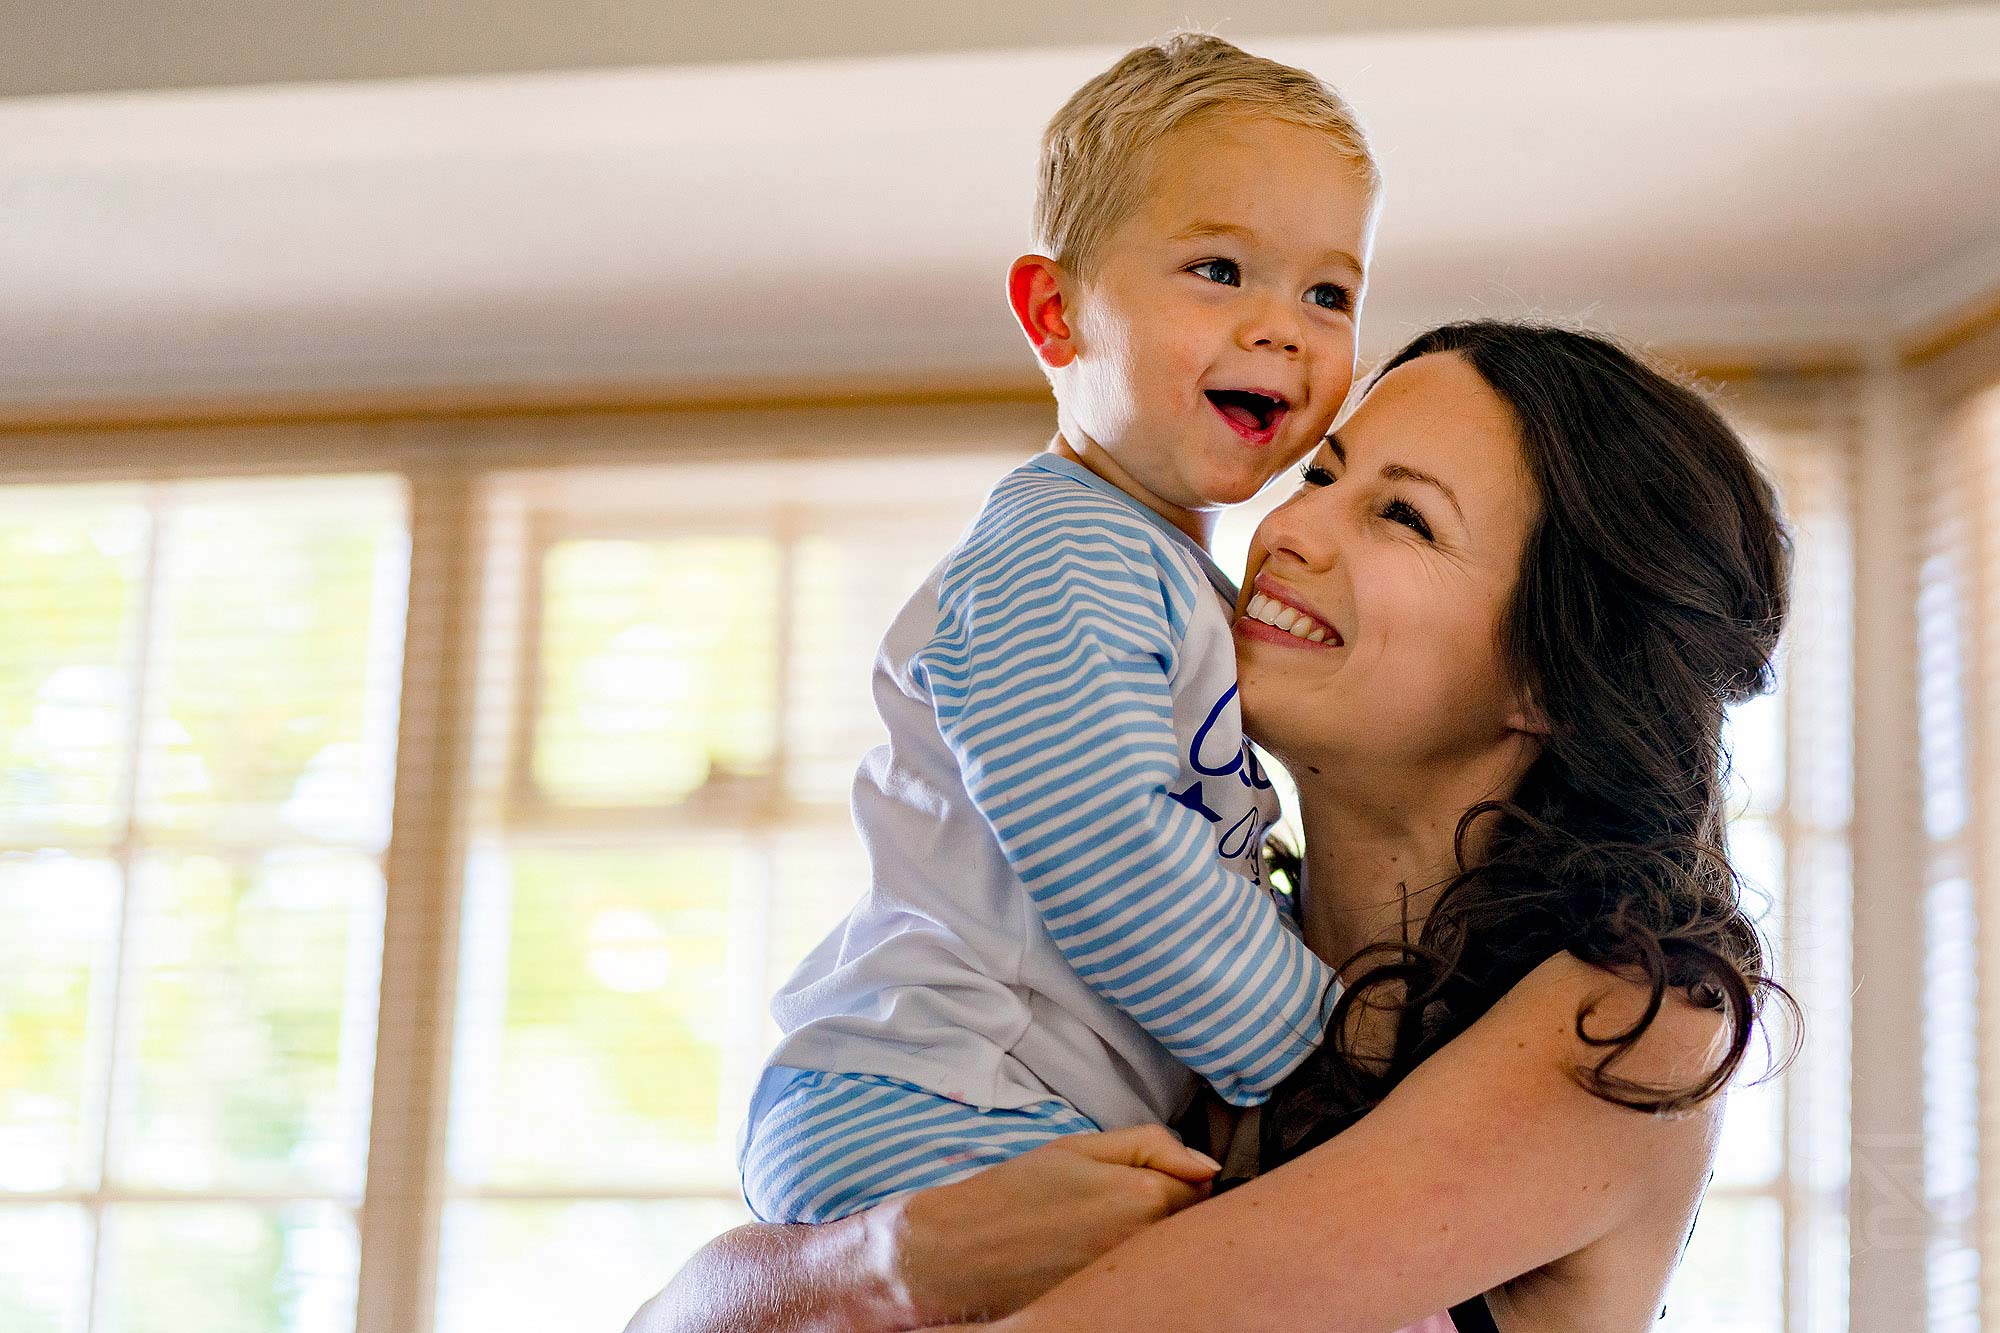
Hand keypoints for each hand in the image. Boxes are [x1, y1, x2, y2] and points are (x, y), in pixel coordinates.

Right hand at [880, 1123, 1220, 1326]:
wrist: (957, 1253)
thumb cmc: (1015, 1192)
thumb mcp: (1079, 1148)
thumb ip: (1151, 1146)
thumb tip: (1209, 1165)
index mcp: (1143, 1197)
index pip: (1200, 1185)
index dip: (1170, 1174)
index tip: (1131, 1175)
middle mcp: (1145, 1245)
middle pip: (1190, 1223)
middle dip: (1166, 1208)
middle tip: (1111, 1204)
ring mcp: (1129, 1280)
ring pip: (1165, 1252)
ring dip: (1148, 1238)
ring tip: (1095, 1231)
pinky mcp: (1112, 1305)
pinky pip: (1141, 1280)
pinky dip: (1128, 1269)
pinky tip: (1088, 1259)